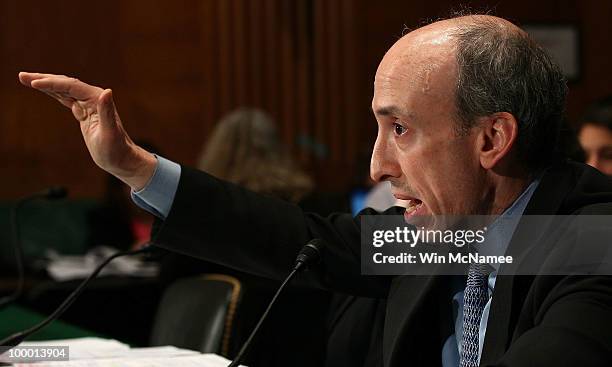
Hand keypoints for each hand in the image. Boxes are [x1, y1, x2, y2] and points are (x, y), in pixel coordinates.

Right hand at [18, 72, 156, 190]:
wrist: (122, 159)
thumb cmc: (116, 150)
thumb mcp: (110, 133)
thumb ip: (107, 112)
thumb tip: (107, 91)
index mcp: (97, 99)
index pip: (71, 86)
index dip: (52, 83)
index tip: (34, 83)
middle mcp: (94, 98)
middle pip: (65, 83)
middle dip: (43, 79)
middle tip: (22, 76)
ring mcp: (88, 104)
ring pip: (63, 90)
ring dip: (45, 84)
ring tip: (25, 79)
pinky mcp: (84, 113)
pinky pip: (65, 98)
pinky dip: (52, 93)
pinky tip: (42, 89)